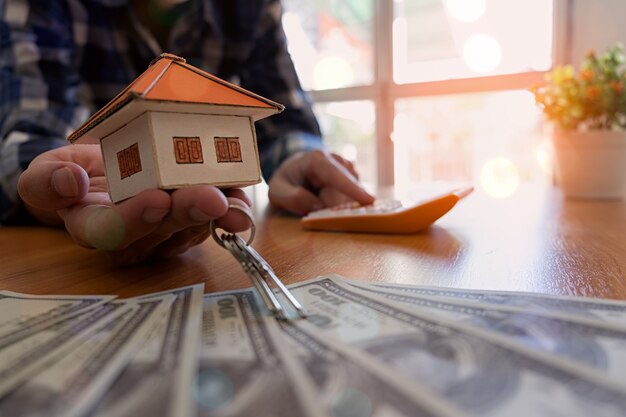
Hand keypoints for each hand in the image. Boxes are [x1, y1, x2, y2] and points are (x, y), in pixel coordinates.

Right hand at [17, 144, 251, 264]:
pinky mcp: (190, 222)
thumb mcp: (45, 174)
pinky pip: (212, 218)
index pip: (110, 231)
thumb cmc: (72, 177)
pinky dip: (230, 205)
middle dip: (187, 213)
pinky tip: (242, 196)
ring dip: (217, 212)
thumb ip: (47, 182)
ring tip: (235, 199)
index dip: (134, 218)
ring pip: (192, 225)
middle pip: (161, 229)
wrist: (100, 175)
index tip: (156, 199)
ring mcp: (165, 232)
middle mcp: (133, 237)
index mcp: (94, 227)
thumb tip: (70, 183)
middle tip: (210, 198)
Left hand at [267, 149, 374, 214]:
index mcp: (316, 160)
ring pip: (349, 195)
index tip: (369, 200)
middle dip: (332, 205)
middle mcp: (336, 160)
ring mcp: (347, 169)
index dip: (352, 188)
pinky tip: (326, 199)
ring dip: (335, 205)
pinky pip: (351, 197)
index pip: (336, 174)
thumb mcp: (277, 191)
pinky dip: (340, 204)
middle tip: (315, 205)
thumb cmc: (286, 181)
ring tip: (317, 199)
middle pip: (343, 191)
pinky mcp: (353, 179)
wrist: (293, 171)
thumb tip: (317, 205)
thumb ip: (293, 198)